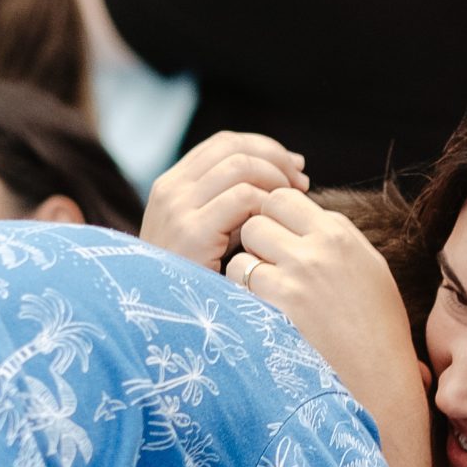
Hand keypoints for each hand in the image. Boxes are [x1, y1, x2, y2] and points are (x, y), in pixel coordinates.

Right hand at [140, 132, 306, 272]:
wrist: (164, 323)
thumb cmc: (199, 286)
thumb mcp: (211, 236)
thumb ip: (231, 206)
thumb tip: (284, 179)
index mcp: (172, 186)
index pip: (224, 144)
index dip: (265, 149)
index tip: (293, 168)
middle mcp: (170, 190)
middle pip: (233, 146)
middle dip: (276, 158)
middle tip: (302, 182)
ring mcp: (177, 209)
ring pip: (240, 166)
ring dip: (275, 180)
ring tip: (293, 203)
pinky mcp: (192, 232)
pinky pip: (243, 198)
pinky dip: (267, 205)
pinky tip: (277, 225)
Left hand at [225, 190, 425, 424]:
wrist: (381, 384)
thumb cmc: (377, 333)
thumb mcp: (369, 272)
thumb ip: (335, 239)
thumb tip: (300, 216)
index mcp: (341, 235)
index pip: (284, 199)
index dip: (273, 220)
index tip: (276, 244)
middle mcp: (320, 248)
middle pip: (258, 219)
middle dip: (256, 243)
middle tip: (269, 272)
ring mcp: (297, 276)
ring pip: (243, 251)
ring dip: (246, 272)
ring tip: (267, 300)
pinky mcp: (277, 306)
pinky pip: (237, 284)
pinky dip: (242, 299)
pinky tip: (261, 318)